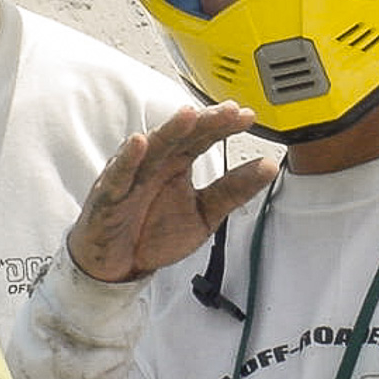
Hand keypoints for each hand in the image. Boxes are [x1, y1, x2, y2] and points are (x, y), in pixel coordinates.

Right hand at [68, 102, 279, 282]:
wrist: (120, 267)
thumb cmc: (155, 234)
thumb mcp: (204, 214)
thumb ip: (233, 190)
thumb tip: (269, 166)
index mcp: (178, 163)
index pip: (202, 137)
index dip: (222, 125)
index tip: (247, 116)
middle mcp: (155, 163)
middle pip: (181, 136)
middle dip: (204, 122)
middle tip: (228, 111)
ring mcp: (131, 177)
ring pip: (152, 149)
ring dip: (170, 131)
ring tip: (189, 116)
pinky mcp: (109, 197)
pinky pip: (118, 176)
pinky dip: (127, 160)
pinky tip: (139, 144)